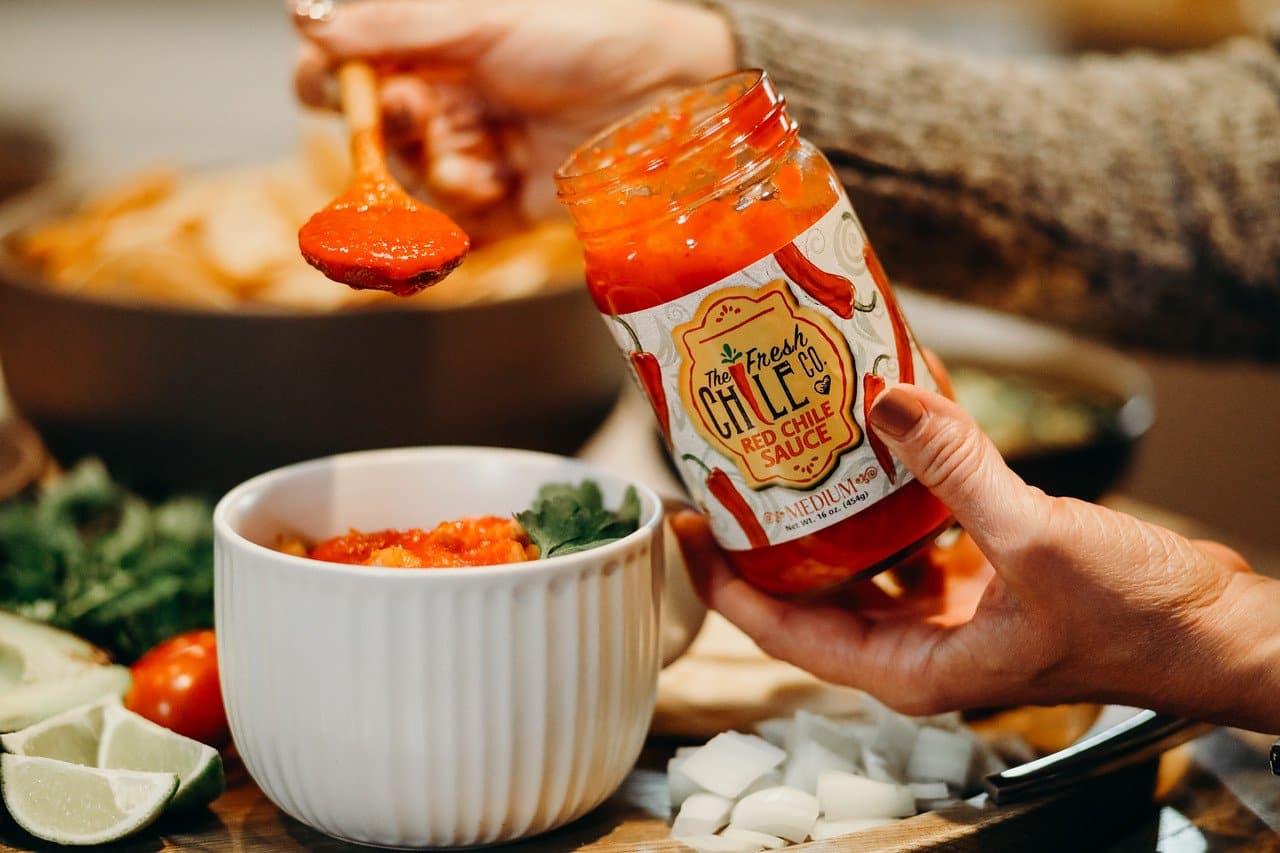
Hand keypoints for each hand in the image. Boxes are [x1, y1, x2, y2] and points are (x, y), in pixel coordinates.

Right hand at [293, 0, 734, 227]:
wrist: (665, 96)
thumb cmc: (585, 36)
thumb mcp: (481, 17)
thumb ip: (391, 24)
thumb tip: (306, 22)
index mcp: (439, 51)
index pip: (356, 72)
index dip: (332, 84)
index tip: (327, 90)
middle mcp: (453, 104)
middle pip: (378, 137)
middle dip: (388, 133)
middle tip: (416, 114)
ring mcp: (479, 156)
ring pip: (415, 186)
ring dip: (436, 176)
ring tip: (476, 162)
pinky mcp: (509, 208)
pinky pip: (459, 231)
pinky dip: (464, 219)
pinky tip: (492, 192)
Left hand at [675, 383, 1279, 731]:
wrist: (1219, 633)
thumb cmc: (1140, 624)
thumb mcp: (1037, 541)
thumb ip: (958, 470)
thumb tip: (883, 398)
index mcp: (911, 666)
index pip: (783, 628)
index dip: (723, 582)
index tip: (683, 529)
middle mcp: (919, 648)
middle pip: (810, 593)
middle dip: (765, 539)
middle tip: (724, 475)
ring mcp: (949, 618)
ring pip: (861, 564)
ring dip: (827, 512)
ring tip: (789, 450)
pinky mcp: (983, 586)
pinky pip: (914, 539)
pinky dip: (893, 497)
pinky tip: (881, 445)